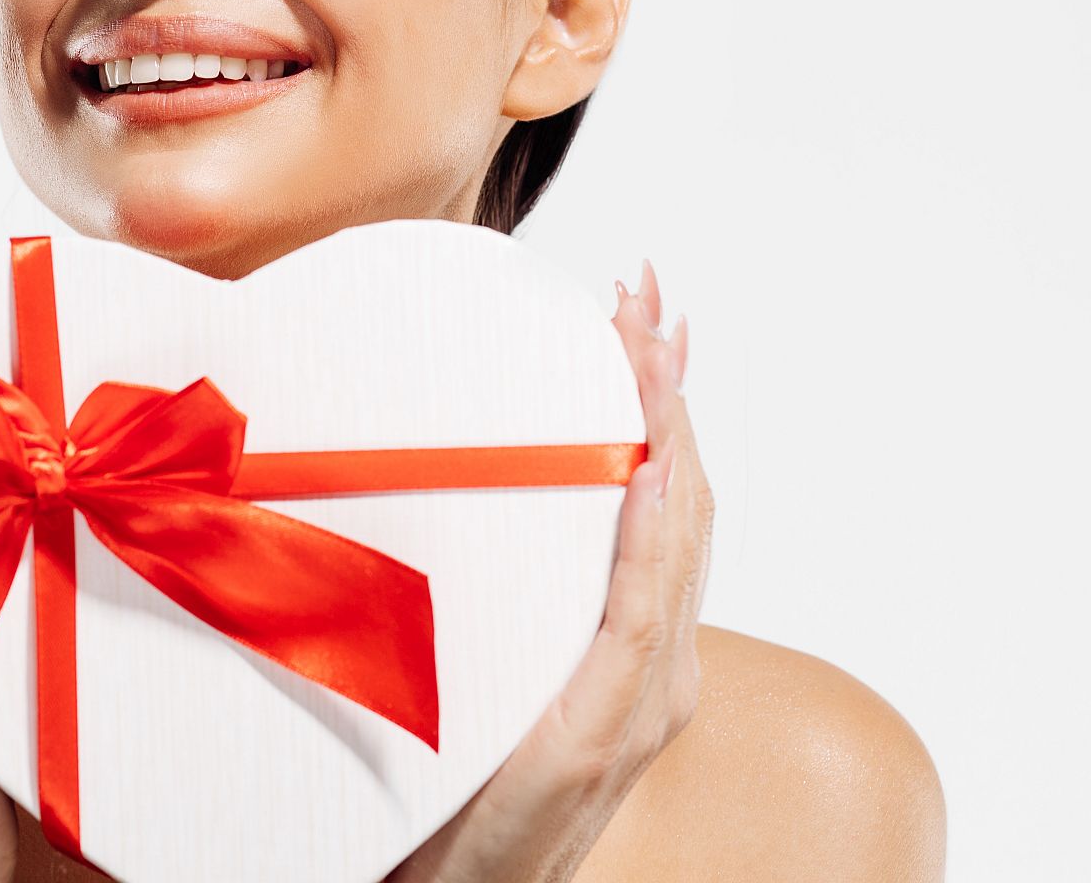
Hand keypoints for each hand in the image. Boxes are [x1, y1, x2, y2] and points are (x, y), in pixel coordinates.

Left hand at [386, 260, 712, 882]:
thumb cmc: (447, 795)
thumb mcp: (474, 673)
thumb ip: (481, 598)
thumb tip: (418, 493)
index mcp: (623, 652)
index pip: (654, 504)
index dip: (656, 412)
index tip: (640, 323)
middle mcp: (649, 669)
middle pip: (675, 502)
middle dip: (665, 395)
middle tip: (648, 298)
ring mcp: (635, 703)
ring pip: (669, 539)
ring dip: (664, 430)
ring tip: (651, 340)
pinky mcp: (601, 736)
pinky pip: (637, 614)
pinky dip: (651, 533)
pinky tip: (647, 462)